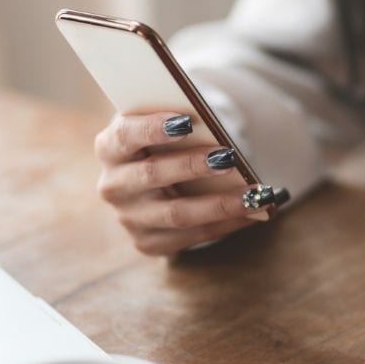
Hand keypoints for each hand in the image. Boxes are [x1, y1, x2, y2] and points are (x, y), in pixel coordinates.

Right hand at [94, 112, 282, 255]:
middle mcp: (113, 185)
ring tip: (254, 194)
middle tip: (228, 157)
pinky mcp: (147, 242)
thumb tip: (216, 130)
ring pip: (176, 214)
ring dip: (219, 204)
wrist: (153, 178)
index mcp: (110, 147)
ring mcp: (129, 218)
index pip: (125, 136)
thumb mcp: (163, 125)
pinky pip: (191, 236)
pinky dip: (226, 224)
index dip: (153, 128)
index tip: (187, 121)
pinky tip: (254, 212)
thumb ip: (179, 122)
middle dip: (192, 166)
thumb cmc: (164, 142)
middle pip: (152, 175)